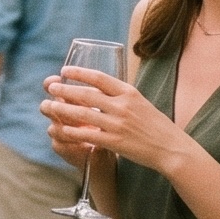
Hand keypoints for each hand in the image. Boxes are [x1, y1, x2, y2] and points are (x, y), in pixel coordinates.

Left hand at [42, 66, 185, 174]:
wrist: (170, 147)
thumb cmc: (155, 125)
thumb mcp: (140, 102)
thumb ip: (120, 95)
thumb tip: (98, 87)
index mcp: (129, 92)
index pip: (100, 77)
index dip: (79, 73)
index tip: (64, 70)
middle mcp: (122, 106)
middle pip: (86, 95)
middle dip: (65, 90)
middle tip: (50, 87)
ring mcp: (118, 124)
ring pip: (82, 114)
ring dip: (62, 109)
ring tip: (48, 106)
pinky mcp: (115, 142)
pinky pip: (88, 135)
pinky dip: (72, 131)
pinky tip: (61, 128)